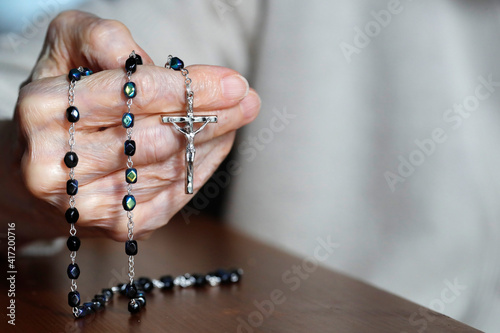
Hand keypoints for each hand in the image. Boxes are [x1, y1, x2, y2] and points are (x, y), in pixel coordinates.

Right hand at [4, 11, 259, 242]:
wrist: (39, 165)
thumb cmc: (62, 100)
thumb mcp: (70, 48)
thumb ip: (103, 39)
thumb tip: (157, 63)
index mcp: (44, 109)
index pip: (130, 95)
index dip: (187, 88)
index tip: (233, 82)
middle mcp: (56, 164)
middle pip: (153, 138)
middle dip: (209, 117)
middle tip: (248, 100)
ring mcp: (84, 203)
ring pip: (168, 169)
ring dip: (212, 142)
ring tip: (238, 117)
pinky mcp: (112, 226)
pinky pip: (171, 198)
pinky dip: (200, 169)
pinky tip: (218, 145)